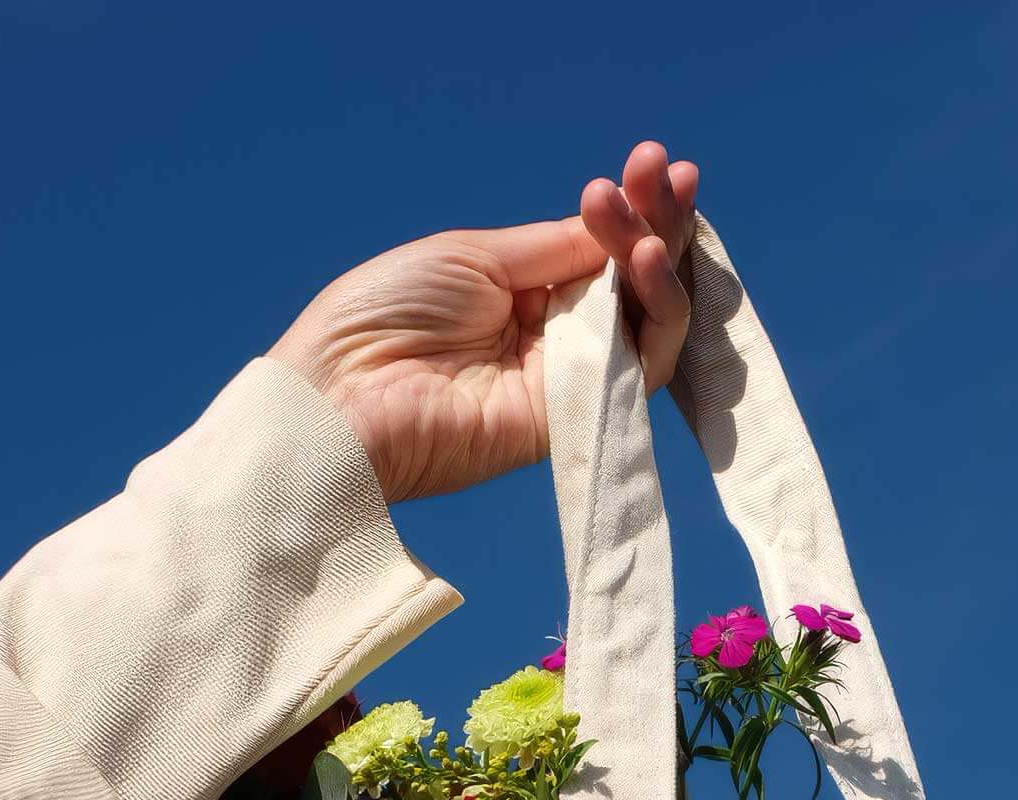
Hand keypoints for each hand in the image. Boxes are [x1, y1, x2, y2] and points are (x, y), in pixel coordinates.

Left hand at [269, 142, 699, 504]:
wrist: (348, 391)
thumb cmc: (388, 314)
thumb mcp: (477, 254)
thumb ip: (553, 247)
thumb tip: (617, 223)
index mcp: (522, 292)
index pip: (598, 250)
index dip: (632, 209)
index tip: (653, 163)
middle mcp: (552, 336)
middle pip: (631, 281)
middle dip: (657, 222)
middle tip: (668, 172)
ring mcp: (567, 379)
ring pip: (647, 323)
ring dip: (660, 262)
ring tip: (652, 220)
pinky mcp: (576, 418)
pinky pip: (640, 370)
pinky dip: (656, 314)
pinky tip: (642, 260)